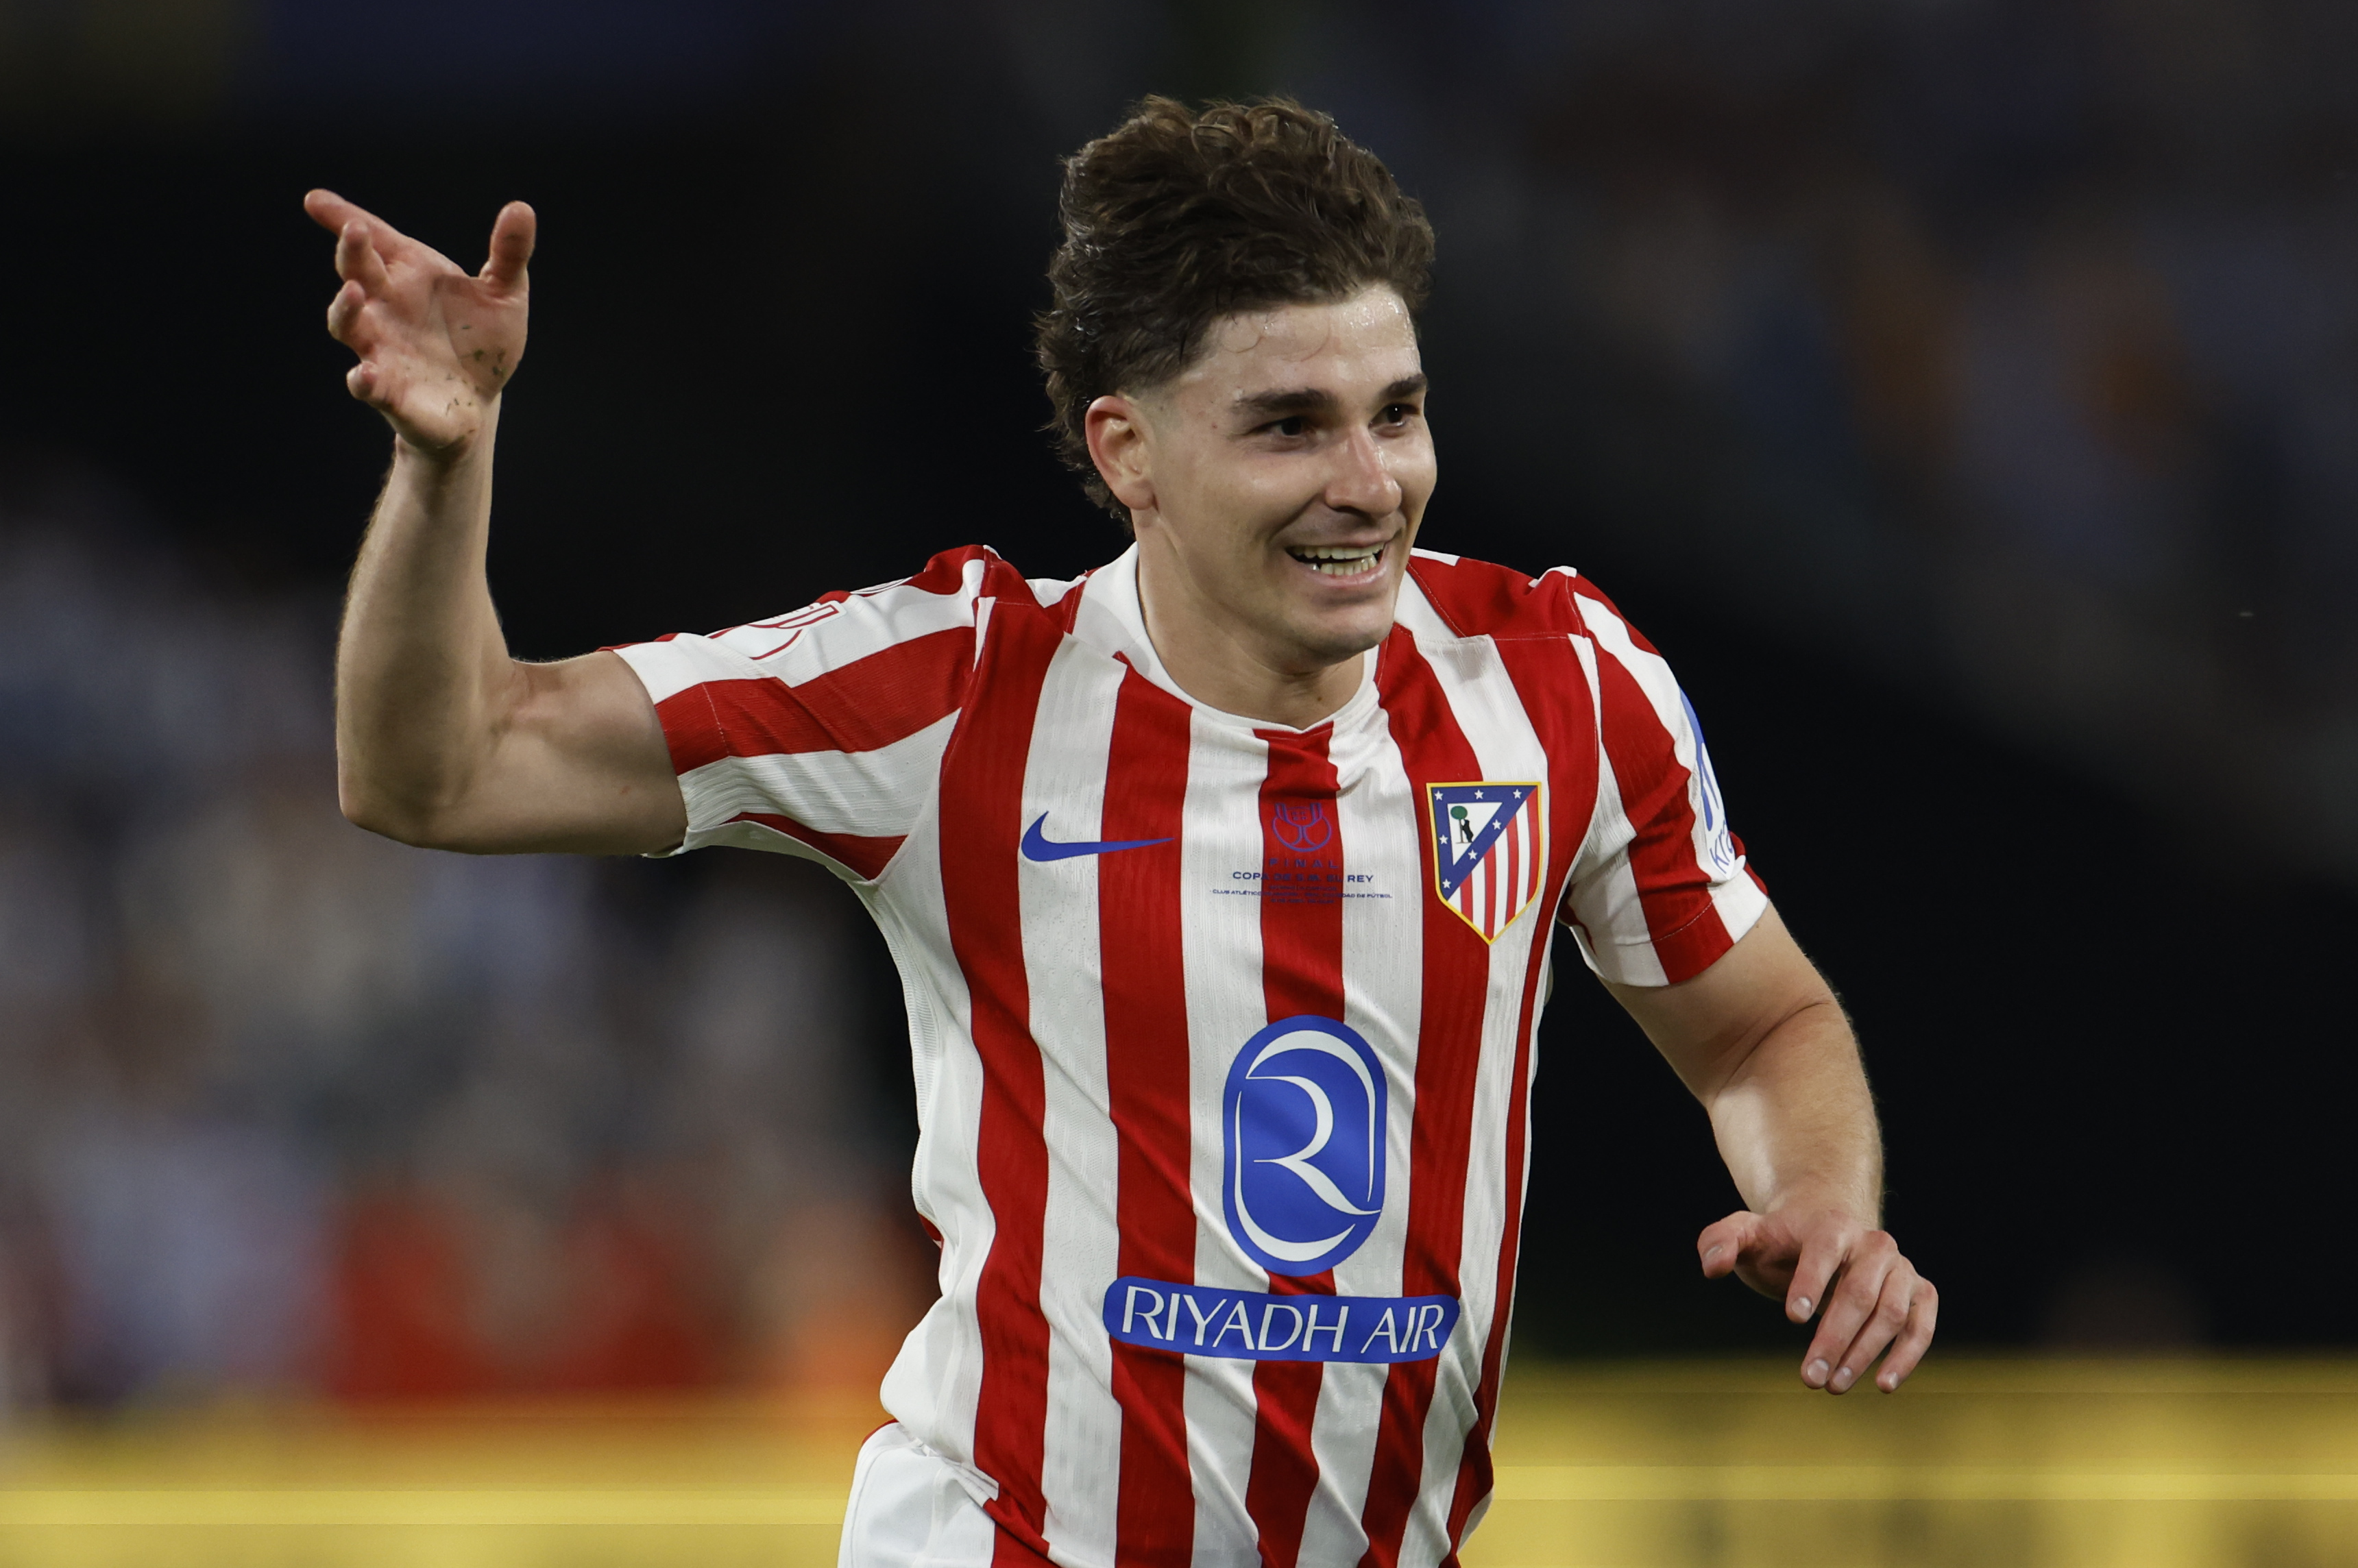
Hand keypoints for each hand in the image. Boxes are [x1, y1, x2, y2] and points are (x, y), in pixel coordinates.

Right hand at [304, 189, 533, 452]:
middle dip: (351, 251)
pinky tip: (364, 374)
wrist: (480, 401)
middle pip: (356, 272)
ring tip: (354, 292)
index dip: (344, 217)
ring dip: (345, 309)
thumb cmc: (481, 342)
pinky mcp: (391, 394)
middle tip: (355, 230)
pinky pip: (368, 386)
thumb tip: (522, 208)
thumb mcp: (504, 295)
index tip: (316, 200)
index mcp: (409, 274)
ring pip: (347, 325)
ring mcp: (382, 349)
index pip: (375, 239)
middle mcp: (385, 308)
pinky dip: (363, 381)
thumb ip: (508, 255)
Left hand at [1699, 1206, 1936, 1393]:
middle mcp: (1874, 1244)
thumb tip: (1712, 1267)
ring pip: (1891, 1313)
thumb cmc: (1781, 1242)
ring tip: (1834, 1387)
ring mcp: (1900, 1269)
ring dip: (1865, 1354)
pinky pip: (1921, 1325)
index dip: (1810, 1282)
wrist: (1828, 1235)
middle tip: (1809, 1378)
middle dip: (1834, 1337)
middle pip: (1860, 1292)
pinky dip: (1908, 1355)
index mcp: (1831, 1224)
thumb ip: (1719, 1242)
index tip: (1792, 1319)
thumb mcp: (1745, 1235)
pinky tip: (1884, 1384)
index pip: (1824, 1250)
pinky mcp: (1919, 1293)